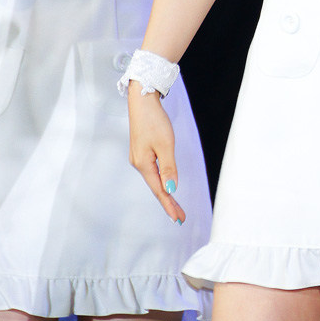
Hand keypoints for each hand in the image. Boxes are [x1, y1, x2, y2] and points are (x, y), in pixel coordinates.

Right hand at [127, 89, 185, 224]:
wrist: (142, 101)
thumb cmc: (154, 121)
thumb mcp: (165, 145)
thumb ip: (168, 169)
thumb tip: (170, 190)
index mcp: (143, 164)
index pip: (159, 191)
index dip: (169, 205)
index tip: (178, 219)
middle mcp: (139, 163)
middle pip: (156, 188)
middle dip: (168, 203)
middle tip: (181, 218)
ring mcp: (139, 158)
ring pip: (154, 180)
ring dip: (165, 193)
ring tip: (175, 206)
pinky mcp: (142, 151)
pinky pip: (153, 171)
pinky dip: (161, 181)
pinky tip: (165, 185)